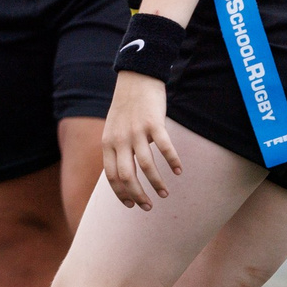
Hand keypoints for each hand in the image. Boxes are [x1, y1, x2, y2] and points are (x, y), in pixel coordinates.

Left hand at [100, 71, 181, 208]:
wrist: (135, 80)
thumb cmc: (126, 109)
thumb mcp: (113, 130)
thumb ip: (116, 150)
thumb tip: (123, 175)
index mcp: (108, 144)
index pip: (112, 176)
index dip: (121, 194)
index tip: (131, 206)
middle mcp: (120, 140)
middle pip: (127, 176)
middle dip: (138, 195)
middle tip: (149, 207)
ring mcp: (136, 131)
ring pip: (147, 165)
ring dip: (156, 183)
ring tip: (165, 194)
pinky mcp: (154, 123)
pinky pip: (165, 147)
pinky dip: (172, 161)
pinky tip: (178, 171)